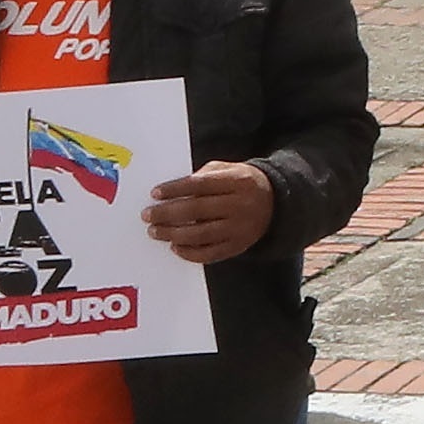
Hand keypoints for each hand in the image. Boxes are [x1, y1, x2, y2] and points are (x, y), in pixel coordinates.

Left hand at [147, 164, 279, 266]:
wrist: (276, 204)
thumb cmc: (242, 183)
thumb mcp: (229, 169)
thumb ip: (204, 175)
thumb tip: (173, 191)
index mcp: (238, 181)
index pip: (200, 185)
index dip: (175, 189)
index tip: (155, 194)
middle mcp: (240, 205)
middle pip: (197, 210)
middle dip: (167, 213)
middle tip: (147, 215)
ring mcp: (240, 229)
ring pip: (201, 234)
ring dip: (173, 234)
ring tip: (155, 232)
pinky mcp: (239, 246)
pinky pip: (211, 253)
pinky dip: (190, 253)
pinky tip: (175, 247)